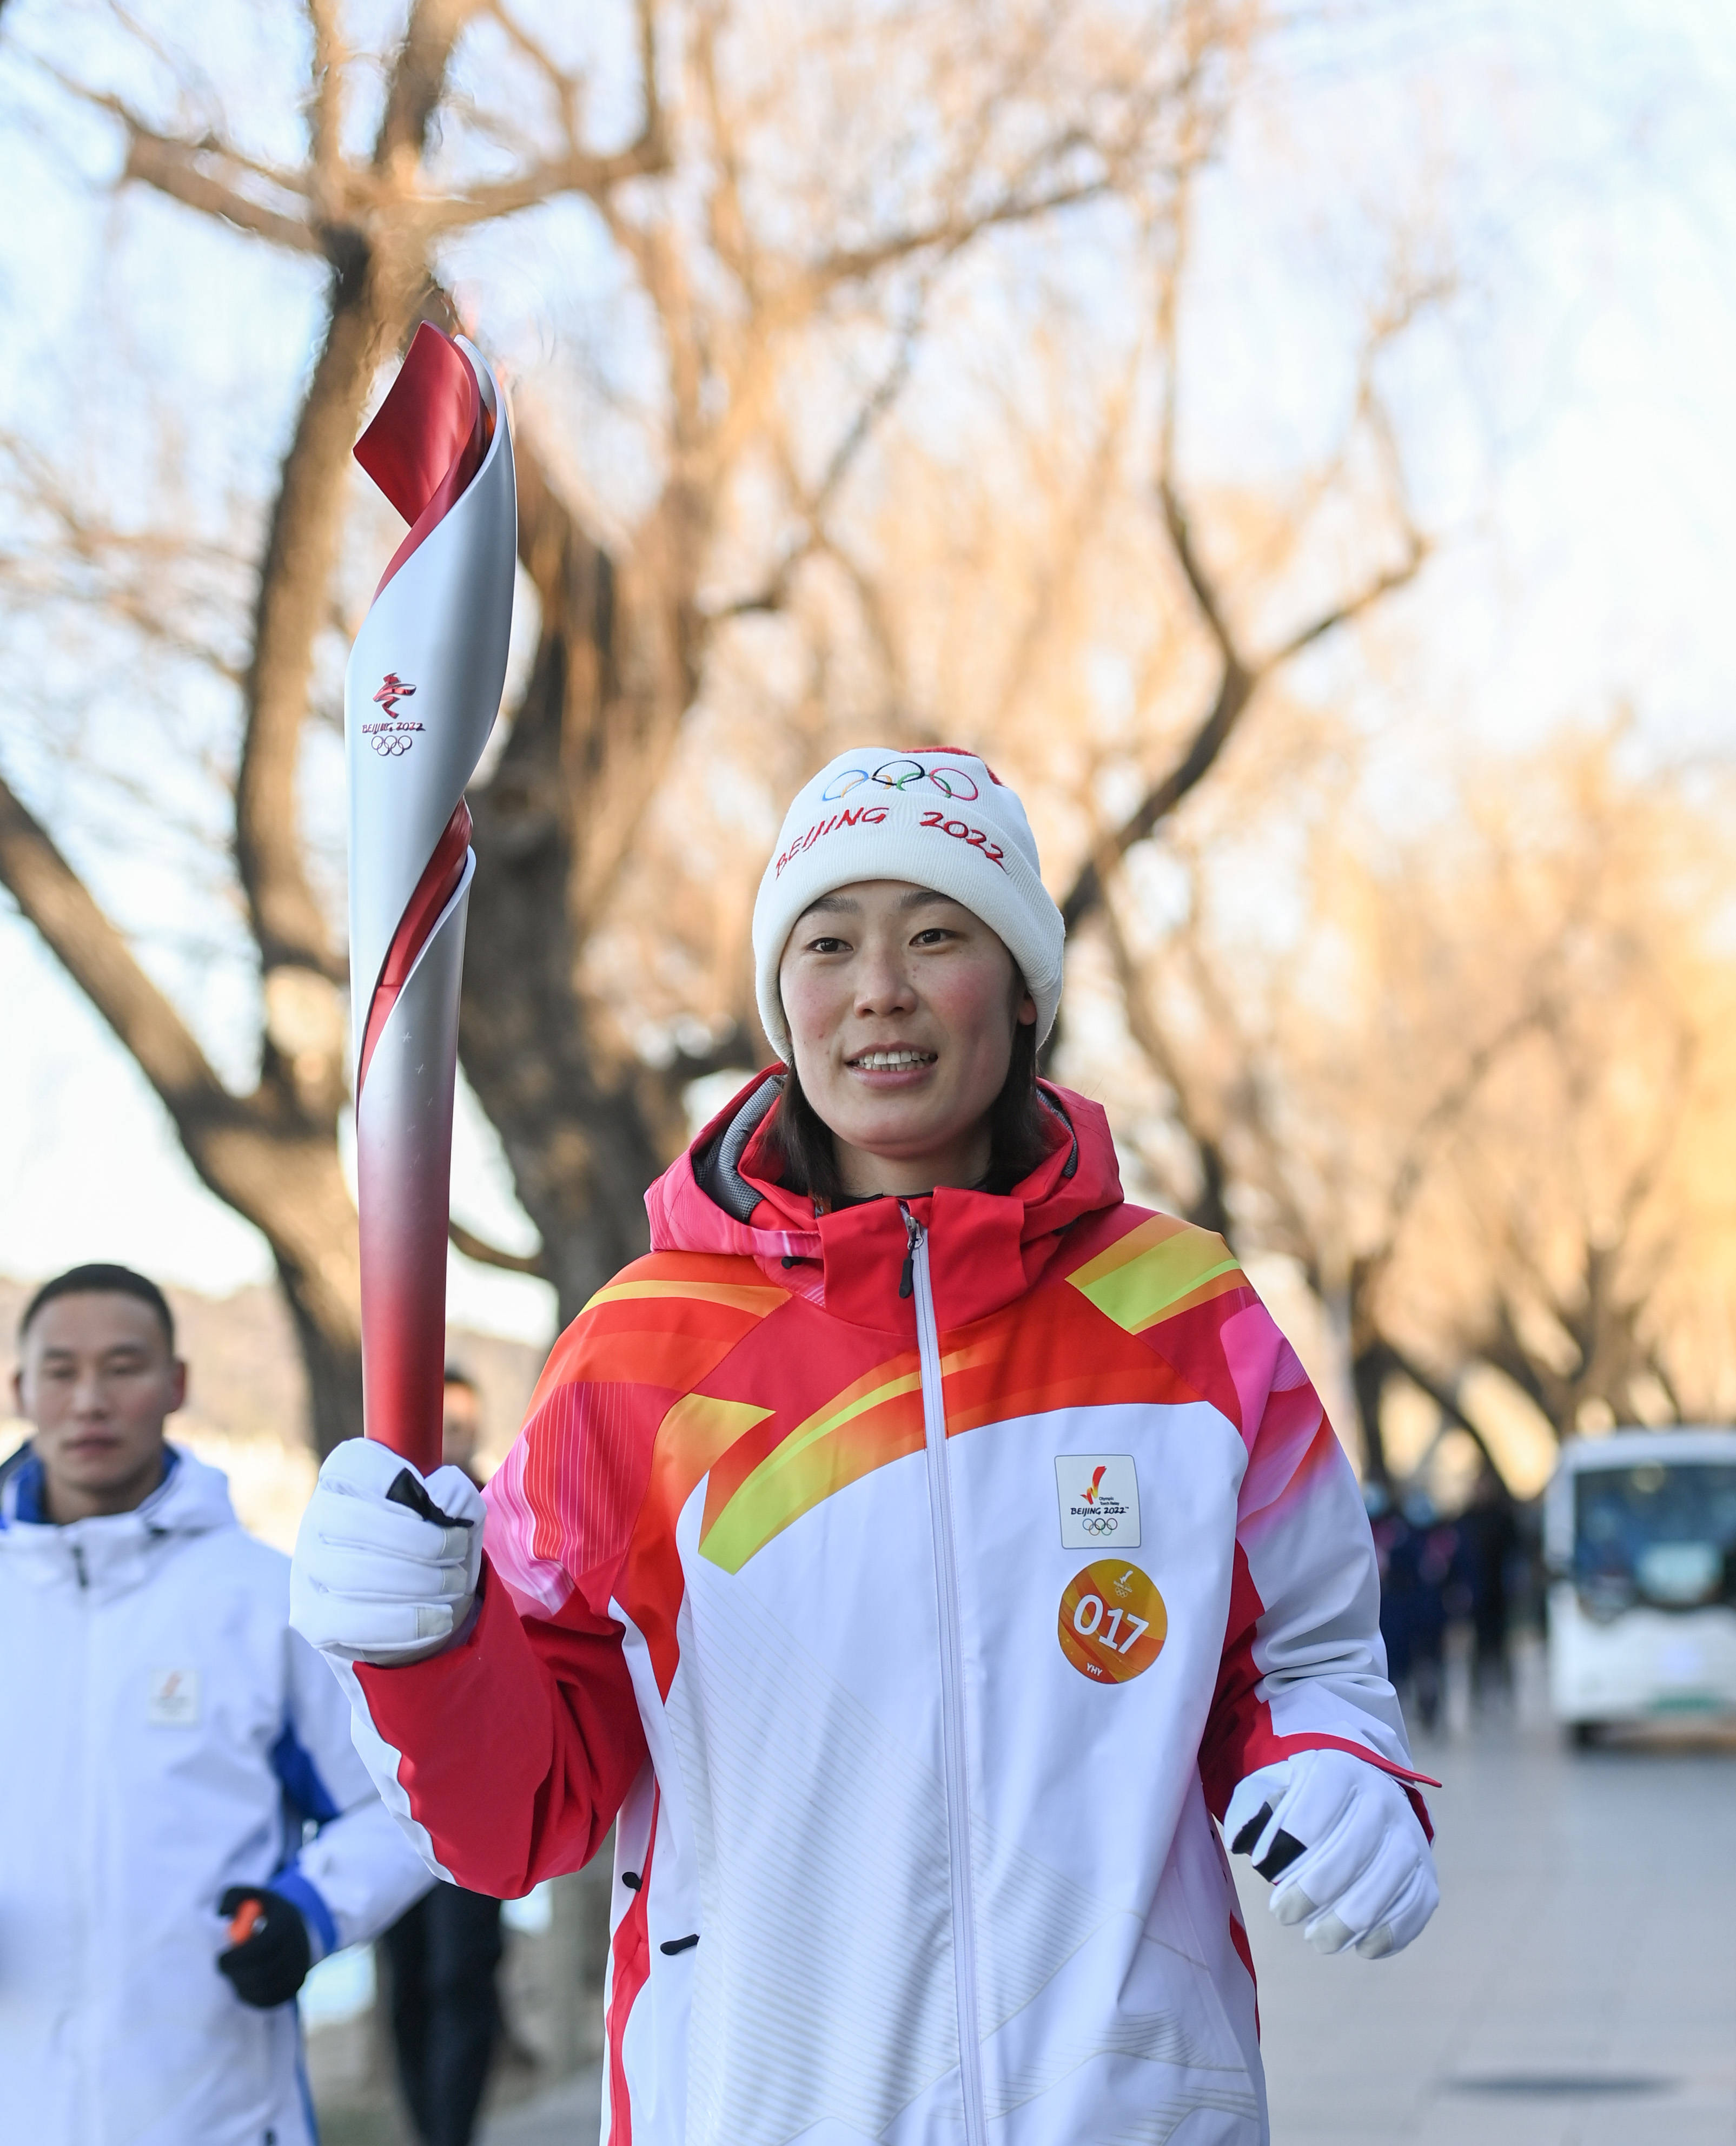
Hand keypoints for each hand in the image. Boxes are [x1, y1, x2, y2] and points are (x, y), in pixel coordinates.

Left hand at [216, 1886, 311, 2007]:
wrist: (296, 1926)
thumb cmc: (264, 1912)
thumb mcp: (249, 1896)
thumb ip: (231, 1898)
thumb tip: (220, 1913)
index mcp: (286, 1923)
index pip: (263, 1947)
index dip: (238, 1957)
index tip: (220, 1959)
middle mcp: (298, 1948)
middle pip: (264, 1972)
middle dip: (237, 1973)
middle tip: (224, 1969)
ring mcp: (300, 1968)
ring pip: (264, 1988)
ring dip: (242, 1985)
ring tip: (236, 1972)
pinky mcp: (296, 1986)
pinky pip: (269, 2000)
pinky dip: (251, 1996)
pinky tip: (245, 1983)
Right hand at [290, 1436, 483, 1664]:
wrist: (416, 1608)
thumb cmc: (434, 1548)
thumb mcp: (456, 1516)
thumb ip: (457, 1497)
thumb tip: (443, 1498)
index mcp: (344, 1478)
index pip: (355, 1464)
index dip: (399, 1481)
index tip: (440, 1507)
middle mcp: (317, 1518)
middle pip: (357, 1524)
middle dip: (422, 1543)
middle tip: (457, 1553)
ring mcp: (308, 1569)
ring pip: (354, 1575)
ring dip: (419, 1583)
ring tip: (453, 1585)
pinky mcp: (312, 1617)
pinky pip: (353, 1621)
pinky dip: (406, 1621)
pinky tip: (439, 1617)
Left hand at [1225, 1747, 1437, 1959]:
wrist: (1369, 1794)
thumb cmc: (1312, 1798)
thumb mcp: (1279, 1785)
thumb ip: (1254, 1807)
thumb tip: (1241, 1840)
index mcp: (1341, 1773)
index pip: (1315, 1809)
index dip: (1287, 1843)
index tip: (1263, 1868)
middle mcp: (1383, 1800)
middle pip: (1350, 1852)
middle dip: (1313, 1891)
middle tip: (1284, 1915)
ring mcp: (1410, 1838)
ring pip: (1384, 1884)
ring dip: (1348, 1920)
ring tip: (1318, 1939)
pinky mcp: (1426, 1873)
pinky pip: (1415, 1908)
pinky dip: (1390, 1933)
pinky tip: (1362, 1947)